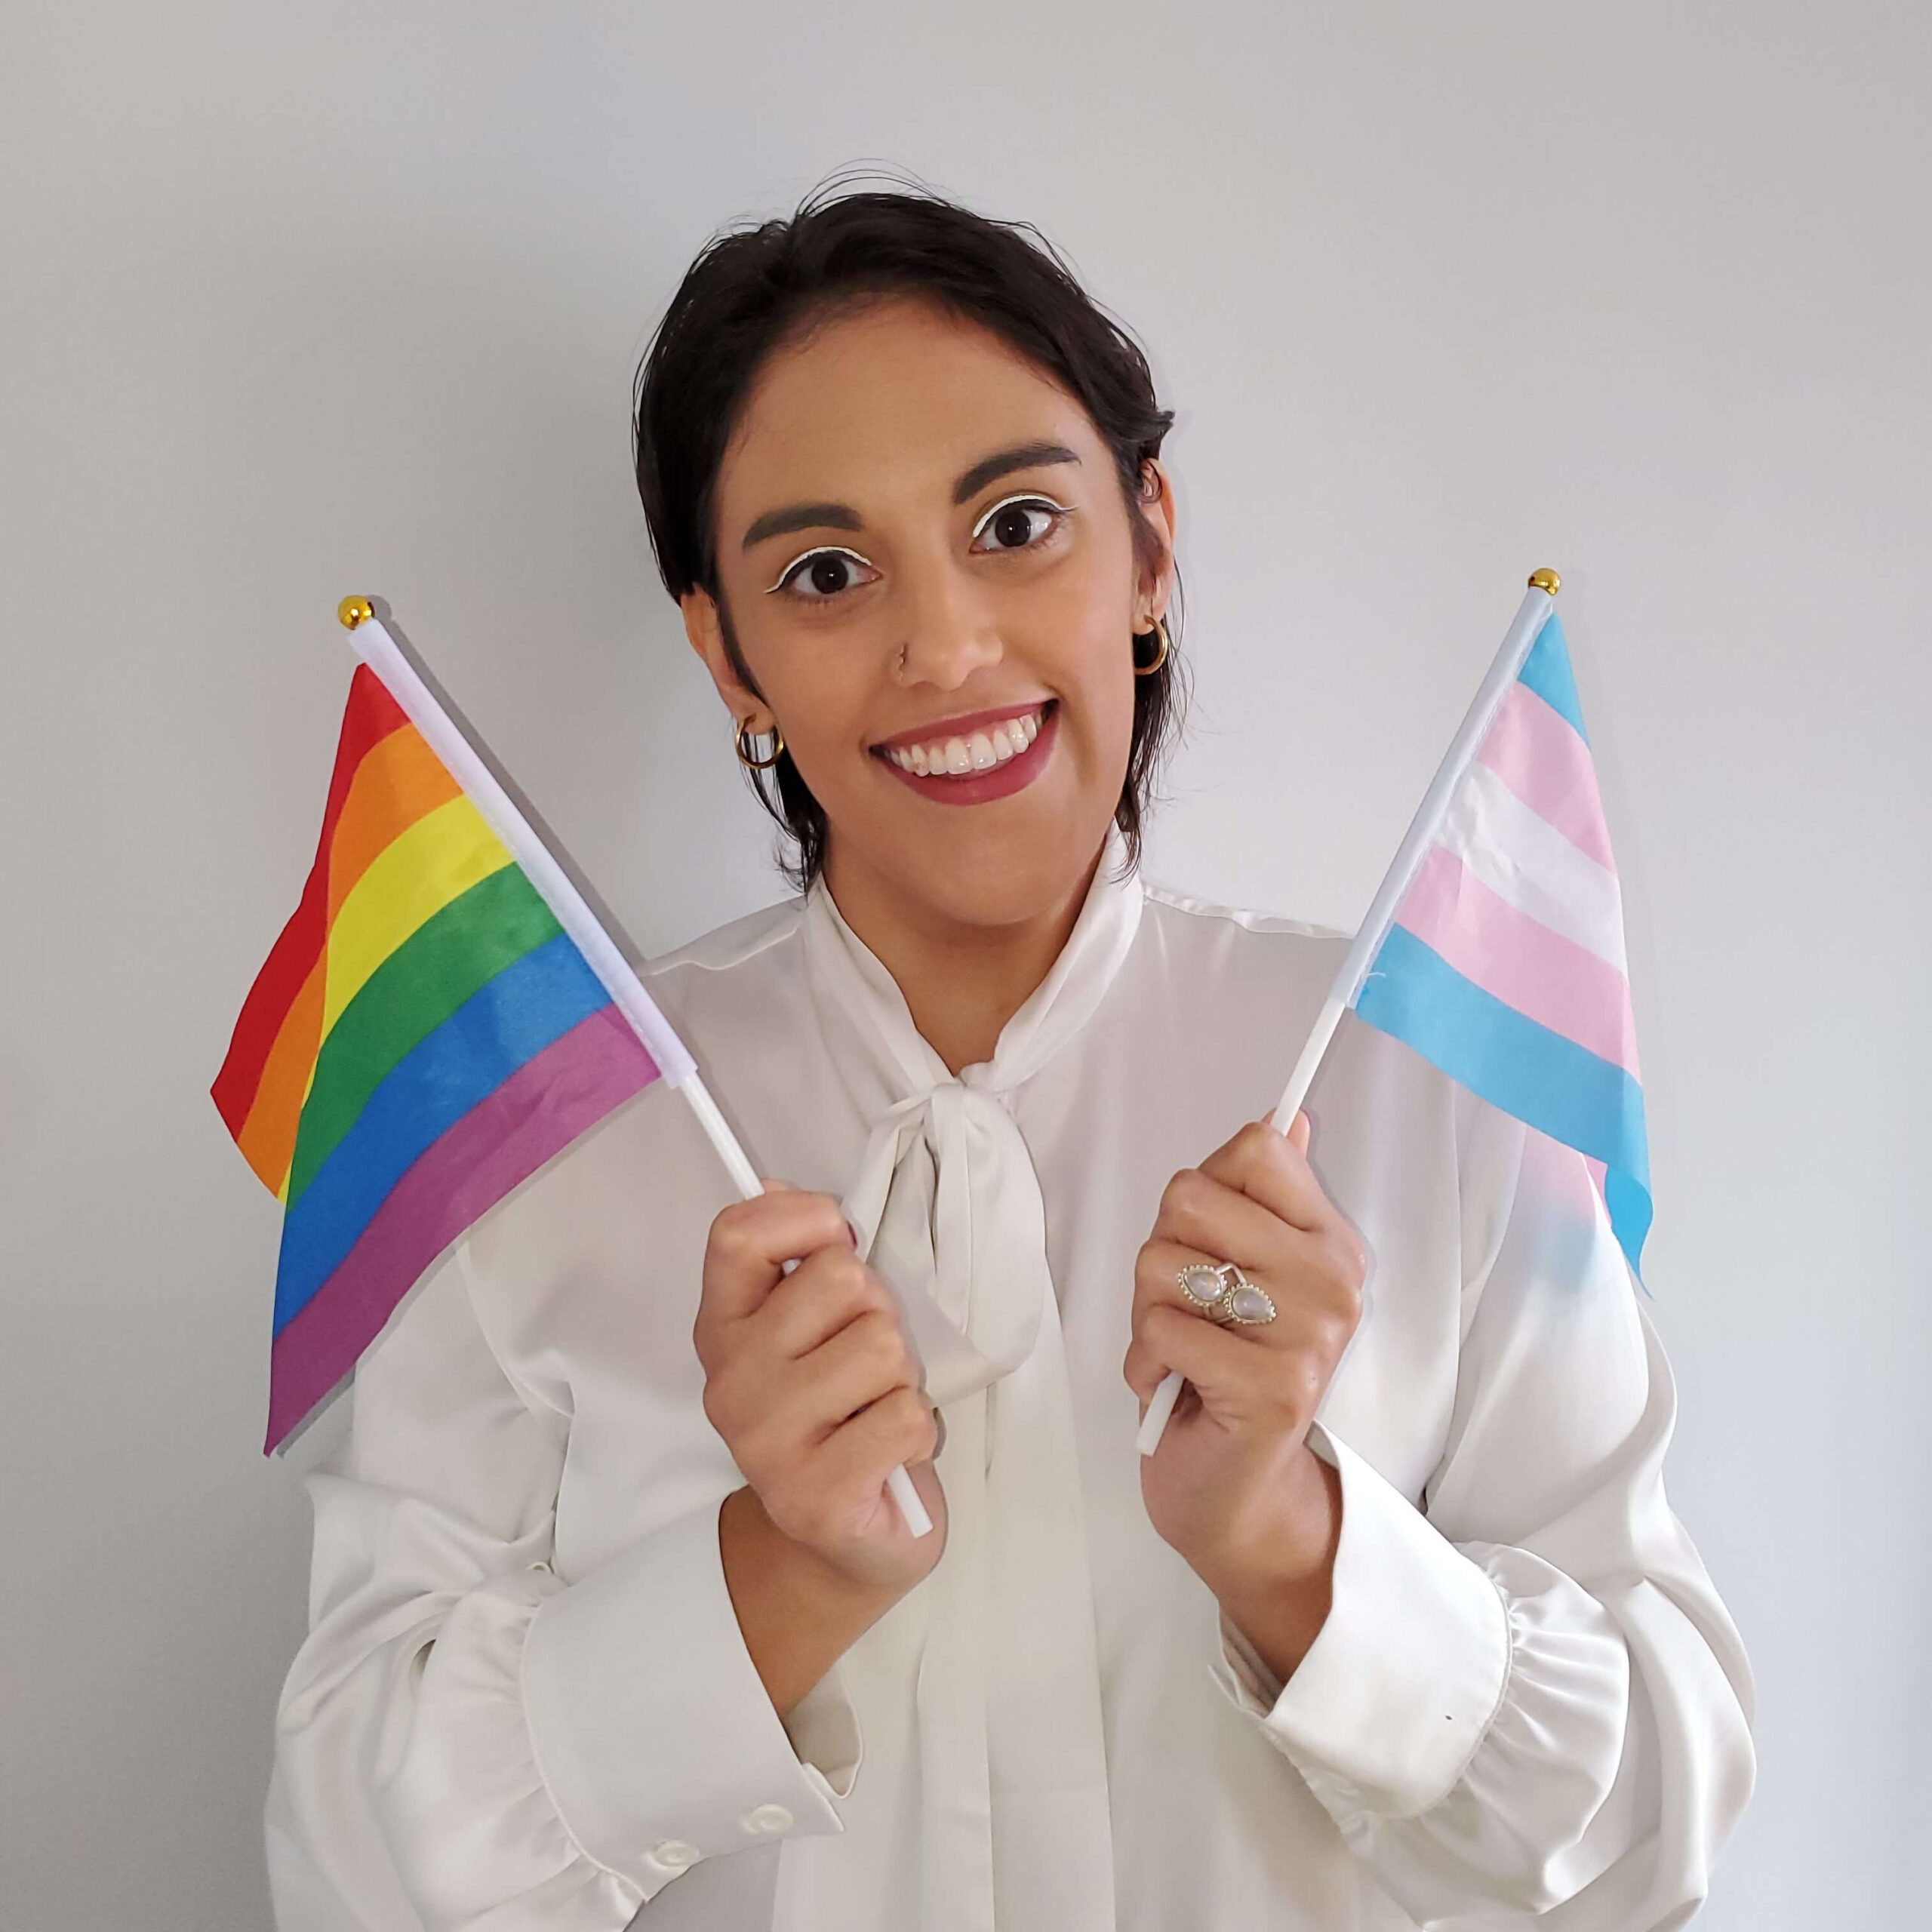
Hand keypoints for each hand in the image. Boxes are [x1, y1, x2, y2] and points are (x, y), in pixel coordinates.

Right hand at [695, 1183, 946, 1597]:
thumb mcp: (809, 1333)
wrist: (843, 1548)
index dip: (805, 1218)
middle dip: (878, 1312)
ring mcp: (766, 1443)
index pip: (738, 1234)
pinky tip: (888, 1455)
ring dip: (902, 1377)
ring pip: (883, 1345)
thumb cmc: (840, 1419)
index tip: (836, 1244)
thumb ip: (796, 1261)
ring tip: (875, 1410)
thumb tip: (777, 1186)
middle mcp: (731, 1381)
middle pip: (839, 1278)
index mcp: (722, 1329)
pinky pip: (907, 1415)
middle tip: (865, 1362)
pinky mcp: (816, 1495)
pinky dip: (917, 1431)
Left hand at [1123, 1114, 1363, 1667]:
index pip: (1255, 1146)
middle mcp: (1333, 1279)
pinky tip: (1177, 1388)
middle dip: (1160, 1252)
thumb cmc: (1225, 1369)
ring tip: (1184, 1350)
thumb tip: (1287, 1117)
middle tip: (1187, 1306)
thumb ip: (1261, 1197)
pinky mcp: (1270, 1386)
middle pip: (1189, 1195)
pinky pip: (1159, 1326)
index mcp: (1330, 1240)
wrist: (1239, 1492)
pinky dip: (1145, 1360)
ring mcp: (1307, 1333)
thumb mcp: (1247, 1272)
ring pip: (1163, 1261)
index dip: (1204, 1188)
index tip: (1212, 1245)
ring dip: (1147, 1312)